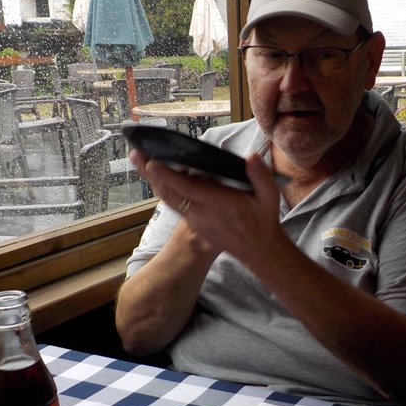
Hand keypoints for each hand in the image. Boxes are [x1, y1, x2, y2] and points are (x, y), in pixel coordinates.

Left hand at [130, 148, 283, 263]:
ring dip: (153, 180)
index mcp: (217, 204)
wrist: (258, 250)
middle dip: (151, 174)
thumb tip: (251, 157)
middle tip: (135, 154)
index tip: (153, 163)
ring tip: (140, 160)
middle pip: (169, 192)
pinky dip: (163, 188)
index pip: (187, 188)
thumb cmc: (263, 220)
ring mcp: (195, 218)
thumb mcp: (269, 197)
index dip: (168, 176)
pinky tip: (156, 176)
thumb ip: (260, 176)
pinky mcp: (194, 221)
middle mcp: (201, 212)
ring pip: (168, 199)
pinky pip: (174, 203)